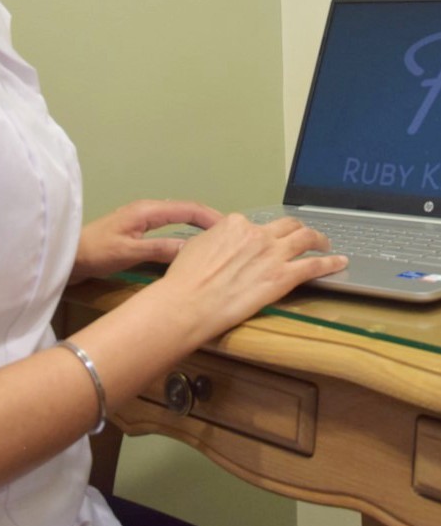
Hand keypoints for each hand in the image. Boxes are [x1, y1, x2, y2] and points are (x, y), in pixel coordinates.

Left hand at [69, 199, 222, 283]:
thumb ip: (160, 249)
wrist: (69, 256)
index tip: (231, 229)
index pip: (187, 208)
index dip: (211, 217)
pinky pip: (170, 228)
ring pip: (179, 219)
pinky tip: (193, 247)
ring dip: (199, 227)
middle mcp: (148, 210)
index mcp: (147, 210)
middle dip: (209, 220)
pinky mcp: (139, 231)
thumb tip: (194, 248)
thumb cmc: (96, 252)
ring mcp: (143, 219)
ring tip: (219, 242)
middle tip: (232, 236)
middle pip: (186, 210)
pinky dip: (186, 234)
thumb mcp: (129, 252)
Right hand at [158, 212, 348, 344]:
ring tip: (325, 243)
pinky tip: (340, 262)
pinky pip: (313, 266)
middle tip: (305, 235)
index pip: (256, 223)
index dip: (262, 233)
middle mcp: (257, 233)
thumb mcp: (196, 246)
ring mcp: (272, 253)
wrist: (190, 302)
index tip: (265, 241)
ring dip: (319, 238)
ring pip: (305, 238)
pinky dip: (330, 262)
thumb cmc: (186, 278)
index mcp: (235, 223)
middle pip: (286, 225)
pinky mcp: (283, 276)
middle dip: (298, 228)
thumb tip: (222, 243)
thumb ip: (216, 240)